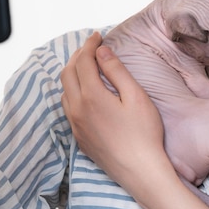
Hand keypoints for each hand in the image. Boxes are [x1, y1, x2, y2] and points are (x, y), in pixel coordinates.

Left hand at [61, 33, 208, 208]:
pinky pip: (68, 107)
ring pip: (64, 90)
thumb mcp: (135, 96)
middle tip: (92, 48)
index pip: (83, 61)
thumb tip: (102, 51)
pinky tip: (86, 91)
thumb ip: (116, 71)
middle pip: (68, 72)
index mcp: (91, 96)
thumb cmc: (144, 134)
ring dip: (73, 73)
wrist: (140, 171)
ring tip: (88, 65)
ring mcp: (76, 125)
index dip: (89, 45)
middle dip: (78, 55)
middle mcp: (77, 109)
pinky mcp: (79, 137)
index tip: (97, 36)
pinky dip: (73, 91)